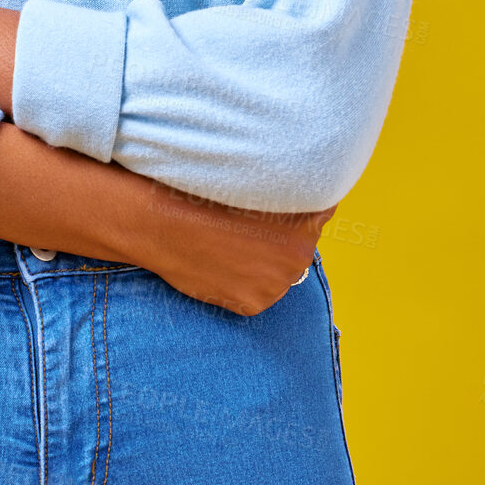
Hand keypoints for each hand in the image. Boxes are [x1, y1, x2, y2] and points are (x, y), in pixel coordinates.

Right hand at [127, 181, 336, 316]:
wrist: (162, 223)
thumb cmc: (204, 193)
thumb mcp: (255, 180)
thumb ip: (289, 191)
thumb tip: (308, 194)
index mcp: (305, 220)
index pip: (322, 210)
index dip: (302, 202)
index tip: (283, 199)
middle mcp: (298, 256)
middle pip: (300, 245)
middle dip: (282, 235)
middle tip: (247, 222)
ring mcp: (276, 284)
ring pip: (279, 271)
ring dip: (264, 261)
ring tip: (230, 242)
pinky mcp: (254, 304)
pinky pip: (257, 291)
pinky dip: (244, 281)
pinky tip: (222, 262)